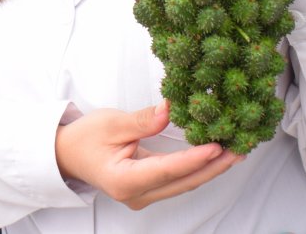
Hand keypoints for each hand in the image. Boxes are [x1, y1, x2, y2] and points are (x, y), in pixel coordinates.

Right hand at [55, 100, 242, 208]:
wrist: (66, 154)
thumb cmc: (83, 138)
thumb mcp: (111, 123)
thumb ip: (143, 120)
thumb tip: (171, 109)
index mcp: (124, 181)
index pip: (167, 170)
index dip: (194, 159)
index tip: (217, 146)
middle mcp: (136, 195)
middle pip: (182, 182)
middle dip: (213, 166)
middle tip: (239, 148)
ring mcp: (143, 195)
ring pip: (183, 184)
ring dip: (209, 168)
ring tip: (234, 150)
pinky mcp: (148, 189)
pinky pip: (178, 180)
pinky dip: (196, 167)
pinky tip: (213, 156)